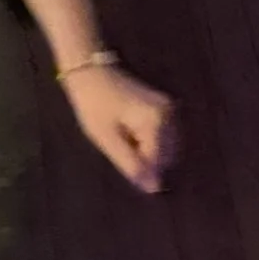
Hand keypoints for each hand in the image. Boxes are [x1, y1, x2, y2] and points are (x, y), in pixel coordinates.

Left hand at [62, 62, 176, 192]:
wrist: (90, 70)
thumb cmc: (93, 104)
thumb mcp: (107, 139)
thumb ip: (131, 165)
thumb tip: (155, 188)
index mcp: (156, 120)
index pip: (157, 163)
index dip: (138, 166)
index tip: (118, 152)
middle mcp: (169, 114)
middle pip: (165, 156)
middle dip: (145, 158)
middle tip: (121, 143)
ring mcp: (168, 109)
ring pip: (166, 149)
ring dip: (147, 151)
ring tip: (124, 136)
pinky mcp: (164, 107)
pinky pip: (163, 137)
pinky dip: (149, 141)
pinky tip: (130, 131)